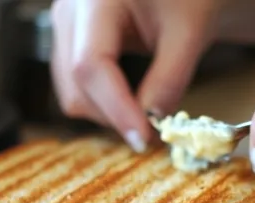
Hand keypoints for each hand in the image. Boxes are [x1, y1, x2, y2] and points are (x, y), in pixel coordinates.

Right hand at [50, 0, 220, 151]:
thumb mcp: (190, 31)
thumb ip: (170, 78)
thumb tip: (152, 121)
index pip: (91, 64)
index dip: (115, 107)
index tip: (143, 138)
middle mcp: (69, 11)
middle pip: (76, 83)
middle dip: (113, 114)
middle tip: (154, 130)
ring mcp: (65, 27)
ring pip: (72, 92)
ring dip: (108, 112)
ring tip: (146, 110)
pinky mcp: (70, 43)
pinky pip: (77, 87)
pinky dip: (104, 103)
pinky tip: (130, 100)